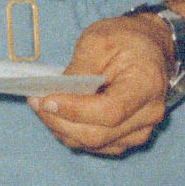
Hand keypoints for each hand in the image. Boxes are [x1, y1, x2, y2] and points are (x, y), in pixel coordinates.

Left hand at [34, 13, 179, 157]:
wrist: (149, 47)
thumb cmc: (125, 40)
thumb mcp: (98, 41)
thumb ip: (79, 70)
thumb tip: (54, 95)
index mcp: (147, 85)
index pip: (109, 111)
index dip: (75, 111)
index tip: (46, 100)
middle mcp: (149, 114)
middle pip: (98, 134)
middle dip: (60, 121)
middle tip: (35, 103)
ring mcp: (141, 130)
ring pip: (94, 144)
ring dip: (63, 129)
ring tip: (43, 108)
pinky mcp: (130, 138)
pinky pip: (97, 146)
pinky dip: (73, 134)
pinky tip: (59, 117)